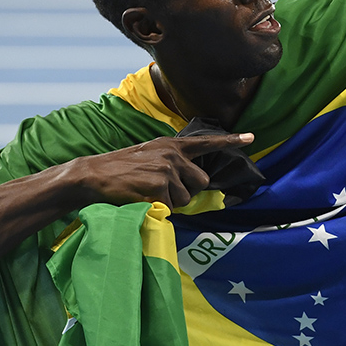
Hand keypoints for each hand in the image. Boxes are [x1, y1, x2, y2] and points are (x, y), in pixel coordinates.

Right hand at [69, 132, 254, 207]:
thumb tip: (193, 184)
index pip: (206, 142)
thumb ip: (173, 164)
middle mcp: (173, 154)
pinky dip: (158, 208)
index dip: (231, 141)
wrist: (93, 176)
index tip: (252, 137)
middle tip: (164, 191)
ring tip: (148, 193)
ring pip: (186, 198)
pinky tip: (141, 198)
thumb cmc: (121, 171)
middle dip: (188, 192)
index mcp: (171, 145)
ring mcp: (166, 169)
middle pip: (201, 182)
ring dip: (171, 202)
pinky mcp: (158, 185)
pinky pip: (170, 207)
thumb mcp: (149, 157)